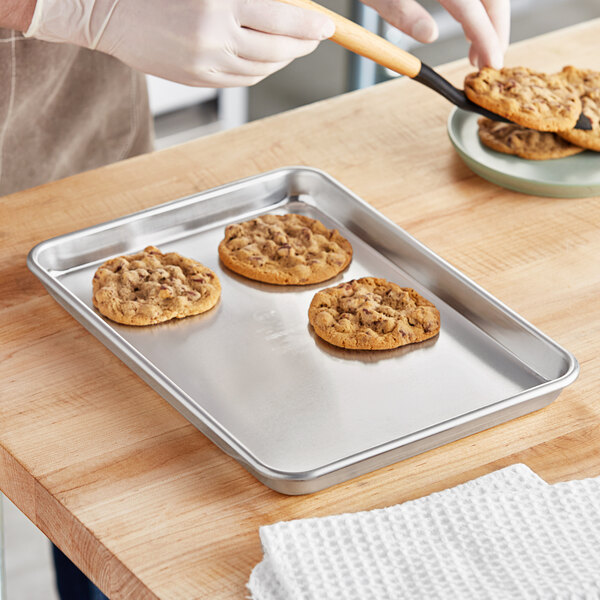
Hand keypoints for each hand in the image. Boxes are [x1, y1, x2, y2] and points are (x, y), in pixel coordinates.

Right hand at [24, 0, 334, 86]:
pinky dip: (261, 71)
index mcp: (218, 1)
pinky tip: (268, 61)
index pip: (282, 18)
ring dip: (284, 60)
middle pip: (277, 49)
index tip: (328, 26)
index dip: (310, 25)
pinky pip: (240, 80)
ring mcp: (205, 63)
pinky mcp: (196, 79)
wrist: (104, 10)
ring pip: (261, 68)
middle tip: (316, 37)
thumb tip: (283, 5)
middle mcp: (215, 36)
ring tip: (295, 49)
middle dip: (303, 45)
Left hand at [360, 0, 509, 68]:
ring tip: (476, 48)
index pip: (471, 8)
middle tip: (487, 62)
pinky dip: (480, 4)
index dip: (486, 37)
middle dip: (495, 28)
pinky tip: (471, 22)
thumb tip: (430, 36)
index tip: (492, 63)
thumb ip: (400, 13)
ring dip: (489, 17)